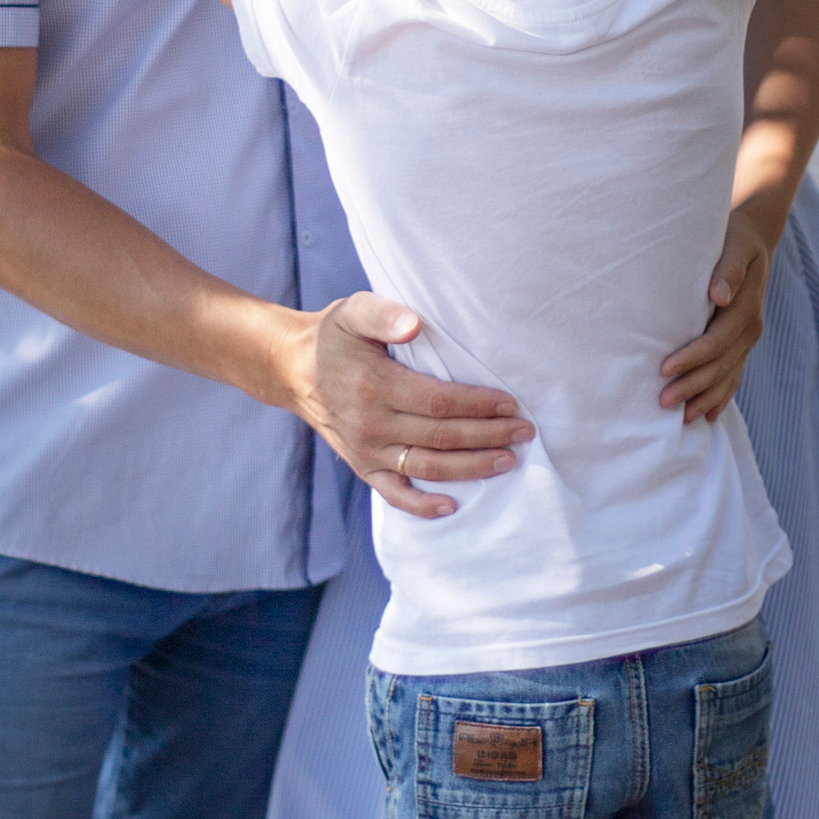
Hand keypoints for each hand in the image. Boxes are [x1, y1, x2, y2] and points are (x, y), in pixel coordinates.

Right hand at [298, 291, 532, 519]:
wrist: (294, 369)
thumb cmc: (335, 336)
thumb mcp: (354, 311)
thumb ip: (384, 314)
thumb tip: (415, 326)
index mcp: (374, 386)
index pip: (439, 402)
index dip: (478, 405)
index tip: (510, 403)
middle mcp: (370, 424)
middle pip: (441, 437)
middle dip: (488, 436)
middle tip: (524, 432)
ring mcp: (366, 451)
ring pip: (427, 468)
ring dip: (471, 468)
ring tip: (508, 460)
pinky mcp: (362, 467)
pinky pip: (394, 494)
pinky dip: (422, 507)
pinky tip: (452, 507)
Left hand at [659, 205, 773, 423]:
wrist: (753, 237)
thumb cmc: (733, 237)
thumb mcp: (734, 244)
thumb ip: (728, 268)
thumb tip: (719, 295)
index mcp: (746, 306)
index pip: (717, 340)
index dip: (692, 357)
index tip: (665, 369)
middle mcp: (749, 327)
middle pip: (720, 365)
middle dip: (692, 385)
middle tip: (663, 402)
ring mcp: (747, 338)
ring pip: (727, 376)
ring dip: (704, 397)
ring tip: (682, 418)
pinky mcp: (742, 343)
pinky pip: (734, 375)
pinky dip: (721, 396)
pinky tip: (707, 414)